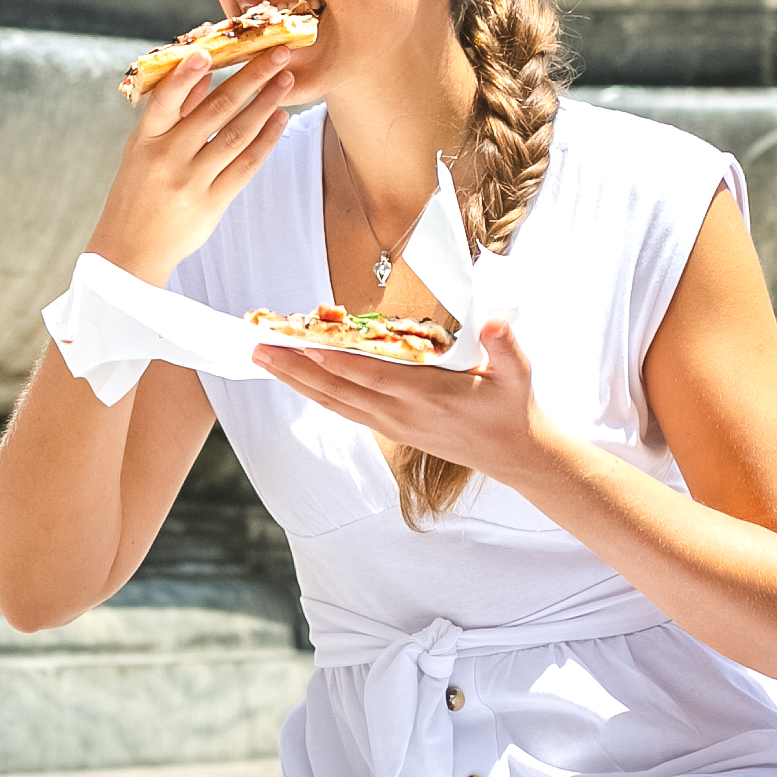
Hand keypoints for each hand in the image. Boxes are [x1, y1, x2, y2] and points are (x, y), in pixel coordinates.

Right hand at [86, 50, 295, 281]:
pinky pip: (245, 166)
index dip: (185, 76)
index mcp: (145, 140)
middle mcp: (168, 158)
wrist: (131, 248)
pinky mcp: (212, 203)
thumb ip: (174, 110)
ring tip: (285, 81)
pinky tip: (280, 119)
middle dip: (250, 79)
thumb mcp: (142, 148)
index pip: (166, 101)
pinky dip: (265, 140)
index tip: (207, 51)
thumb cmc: (138, 189)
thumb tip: (200, 70)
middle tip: (276, 55)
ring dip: (265, 105)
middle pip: (215, 111)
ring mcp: (191, 182)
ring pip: (236, 135)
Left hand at [252, 317, 548, 487]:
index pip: (369, 375)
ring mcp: (394, 424)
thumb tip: (493, 322)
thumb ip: (503, 344)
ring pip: (335, 402)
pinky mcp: (393, 429)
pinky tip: (300, 381)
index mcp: (426, 395)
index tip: (302, 344)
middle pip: (338, 390)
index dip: (334, 360)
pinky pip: (346, 409)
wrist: (517, 454)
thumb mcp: (517, 371)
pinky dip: (318, 393)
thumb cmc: (513, 406)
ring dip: (297, 381)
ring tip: (265, 360)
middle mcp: (401, 413)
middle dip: (295, 368)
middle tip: (258, 348)